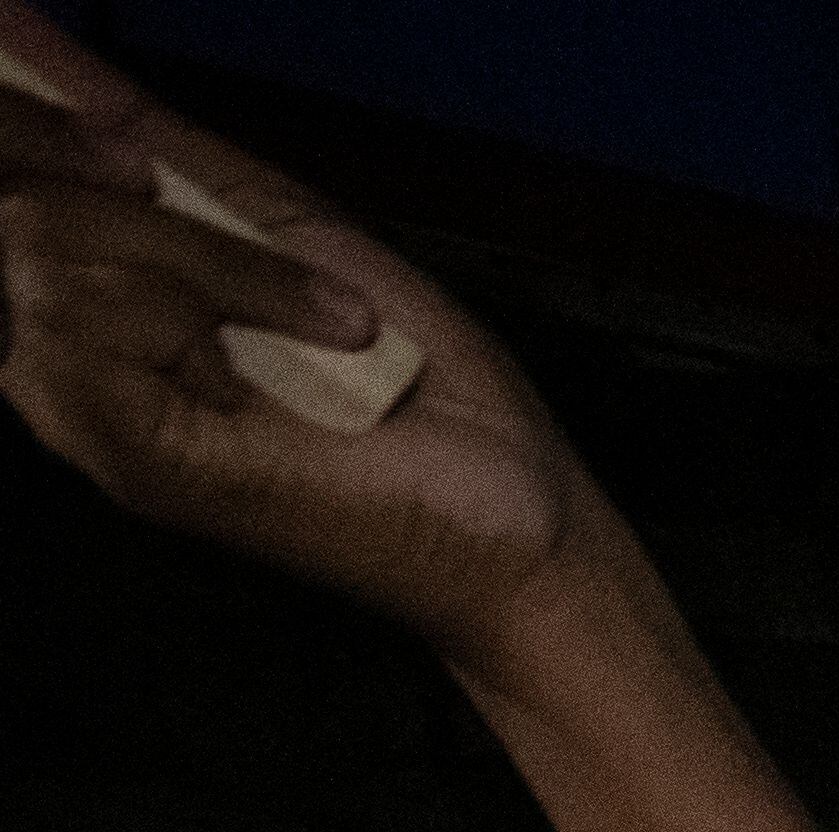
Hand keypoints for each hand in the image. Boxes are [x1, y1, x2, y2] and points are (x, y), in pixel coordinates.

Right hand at [0, 11, 612, 673]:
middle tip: (250, 250)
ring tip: (309, 331)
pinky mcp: (128, 454)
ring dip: (213, 267)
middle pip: (17, 200)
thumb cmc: (417, 385)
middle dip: (142, 195)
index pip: (1, 172)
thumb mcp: (276, 220)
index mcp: (87, 293)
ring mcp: (84, 410)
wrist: (510, 498)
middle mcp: (59, 352)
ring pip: (44, 245)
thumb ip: (149, 136)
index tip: (130, 151)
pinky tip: (276, 378)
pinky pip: (93, 321)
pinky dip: (212, 317)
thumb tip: (20, 30)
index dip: (33, 121)